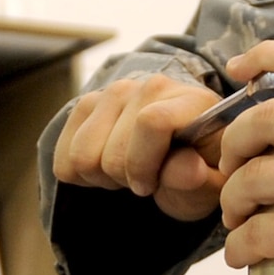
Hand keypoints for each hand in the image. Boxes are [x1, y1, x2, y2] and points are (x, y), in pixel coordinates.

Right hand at [53, 73, 226, 222]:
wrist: (178, 155)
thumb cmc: (199, 172)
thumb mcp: (210, 186)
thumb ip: (199, 181)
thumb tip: (189, 170)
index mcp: (191, 101)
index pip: (151, 122)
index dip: (144, 164)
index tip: (150, 187)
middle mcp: (149, 87)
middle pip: (114, 148)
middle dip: (126, 178)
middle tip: (144, 182)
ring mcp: (113, 92)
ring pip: (83, 153)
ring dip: (102, 176)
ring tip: (127, 173)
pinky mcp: (86, 105)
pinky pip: (63, 157)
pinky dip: (81, 174)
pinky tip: (107, 167)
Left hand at [219, 41, 273, 274]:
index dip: (264, 55)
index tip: (238, 69)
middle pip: (263, 118)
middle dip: (233, 143)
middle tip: (232, 167)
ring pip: (251, 177)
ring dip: (232, 199)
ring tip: (238, 216)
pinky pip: (259, 231)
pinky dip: (240, 244)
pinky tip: (242, 253)